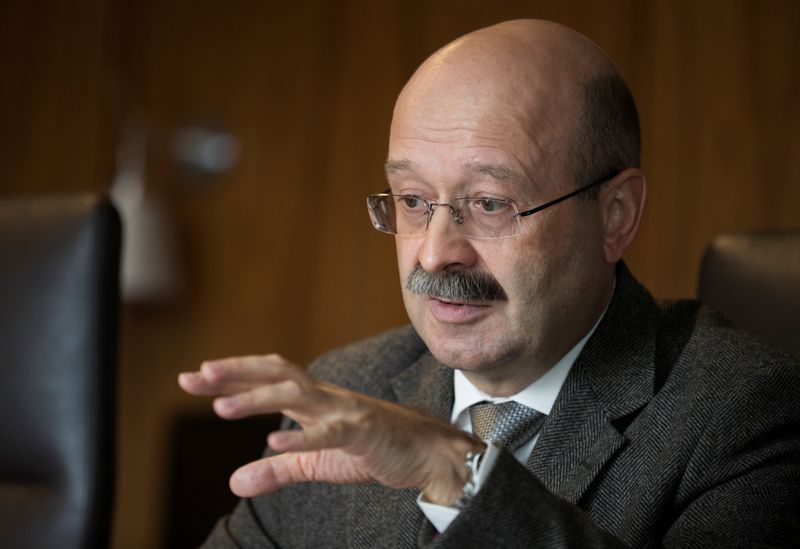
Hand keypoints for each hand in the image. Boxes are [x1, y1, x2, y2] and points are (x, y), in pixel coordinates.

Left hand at [178, 354, 483, 503]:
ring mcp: (344, 410)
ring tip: (220, 407)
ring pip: (298, 394)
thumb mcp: (316, 462)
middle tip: (195, 376)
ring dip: (258, 399)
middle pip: (276, 372)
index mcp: (312, 401)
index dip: (230, 377)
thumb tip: (233, 483)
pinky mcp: (363, 432)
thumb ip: (276, 469)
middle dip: (235, 372)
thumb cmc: (372, 448)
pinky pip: (330, 432)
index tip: (192, 377)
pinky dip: (302, 436)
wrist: (427, 452)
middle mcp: (325, 397)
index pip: (266, 380)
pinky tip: (274, 440)